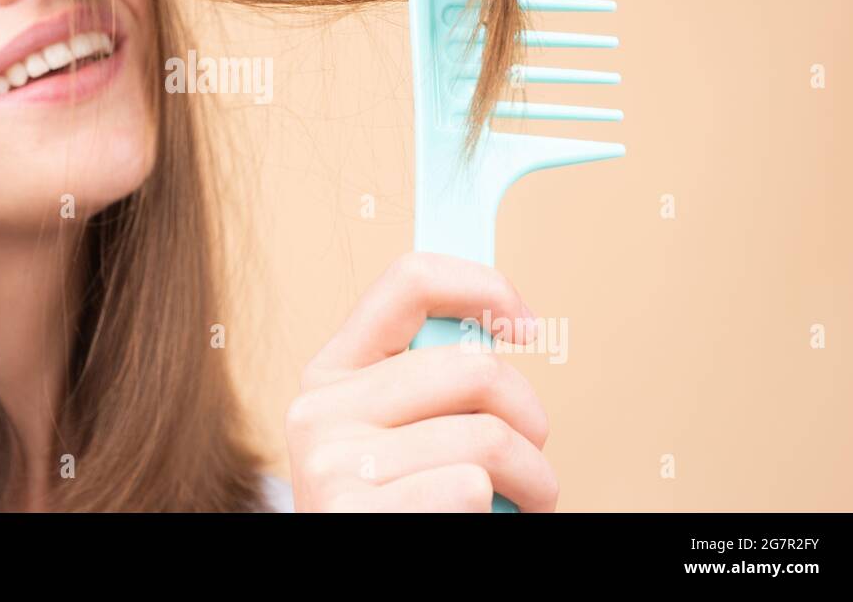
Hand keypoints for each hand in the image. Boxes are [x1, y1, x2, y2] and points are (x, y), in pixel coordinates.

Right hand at [284, 252, 555, 511]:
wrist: (360, 571)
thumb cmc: (403, 509)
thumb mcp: (397, 435)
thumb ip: (429, 381)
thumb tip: (502, 318)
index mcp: (333, 371)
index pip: (408, 281)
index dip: (484, 287)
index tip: (528, 327)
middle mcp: (319, 408)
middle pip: (473, 367)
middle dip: (531, 418)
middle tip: (533, 458)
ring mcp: (330, 462)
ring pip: (486, 436)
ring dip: (533, 480)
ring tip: (520, 503)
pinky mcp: (350, 511)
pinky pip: (468, 487)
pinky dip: (494, 515)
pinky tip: (476, 526)